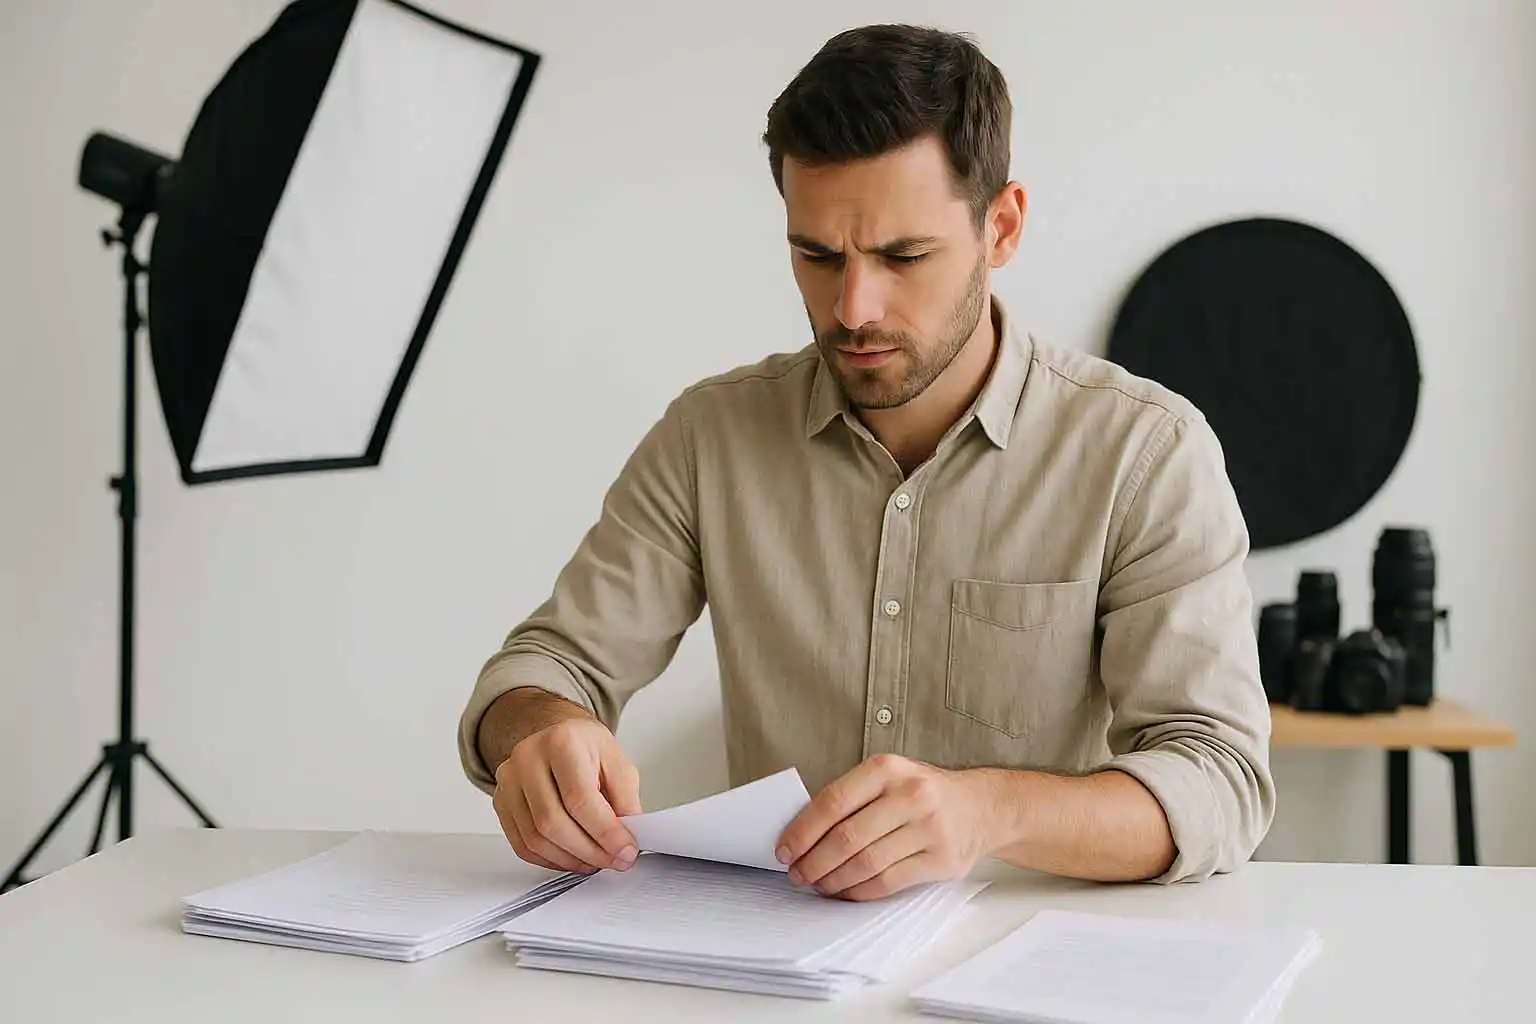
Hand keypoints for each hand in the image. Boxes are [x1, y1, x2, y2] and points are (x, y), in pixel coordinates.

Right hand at [493, 718, 641, 874]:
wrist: (559, 736)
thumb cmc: (587, 748)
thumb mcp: (618, 763)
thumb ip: (626, 801)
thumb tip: (626, 840)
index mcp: (562, 742)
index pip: (580, 799)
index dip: (605, 832)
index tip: (625, 851)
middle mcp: (528, 758)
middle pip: (552, 822)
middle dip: (589, 850)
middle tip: (613, 860)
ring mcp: (509, 780)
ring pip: (535, 838)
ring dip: (570, 859)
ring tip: (595, 861)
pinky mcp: (501, 801)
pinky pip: (522, 844)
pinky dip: (549, 860)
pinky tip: (571, 858)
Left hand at [775, 754, 992, 900]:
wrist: (981, 806)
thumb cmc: (923, 793)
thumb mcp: (890, 777)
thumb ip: (853, 797)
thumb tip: (802, 834)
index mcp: (887, 769)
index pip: (833, 802)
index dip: (802, 831)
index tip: (784, 849)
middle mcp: (910, 795)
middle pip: (847, 837)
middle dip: (813, 862)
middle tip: (797, 874)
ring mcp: (928, 828)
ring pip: (866, 863)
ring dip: (833, 880)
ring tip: (818, 885)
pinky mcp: (941, 859)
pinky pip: (888, 882)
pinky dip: (860, 891)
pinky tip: (846, 891)